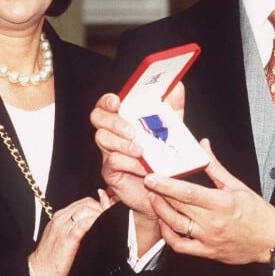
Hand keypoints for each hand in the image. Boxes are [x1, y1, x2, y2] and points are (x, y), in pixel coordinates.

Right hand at [28, 191, 112, 275]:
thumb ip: (77, 228)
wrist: (37, 274)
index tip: (107, 211)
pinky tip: (101, 224)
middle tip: (111, 215)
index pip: (83, 202)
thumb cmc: (51, 259)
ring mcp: (62, 228)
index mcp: (60, 217)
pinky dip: (94, 221)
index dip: (98, 204)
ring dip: (100, 213)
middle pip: (86, 203)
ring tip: (108, 220)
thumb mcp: (64, 238)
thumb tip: (94, 224)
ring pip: (85, 210)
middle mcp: (60, 218)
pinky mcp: (66, 239)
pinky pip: (82, 224)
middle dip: (101, 207)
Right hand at [91, 83, 184, 217]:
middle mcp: (113, 132)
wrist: (164, 189)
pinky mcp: (111, 171)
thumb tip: (176, 86)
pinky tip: (144, 167)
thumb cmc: (163, 154)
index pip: (107, 103)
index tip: (117, 101)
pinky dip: (129, 163)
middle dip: (114, 121)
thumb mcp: (172, 127)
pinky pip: (112, 161)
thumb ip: (173, 106)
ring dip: (122, 143)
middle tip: (132, 131)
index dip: (107, 100)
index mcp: (124, 118)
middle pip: (97, 117)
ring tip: (141, 150)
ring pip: (102, 139)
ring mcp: (108, 151)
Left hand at [144, 139, 274, 264]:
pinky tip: (164, 222)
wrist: (271, 241)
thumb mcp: (237, 185)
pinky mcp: (207, 252)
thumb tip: (203, 145)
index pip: (188, 193)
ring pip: (176, 226)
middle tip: (148, 182)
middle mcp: (212, 223)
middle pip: (178, 207)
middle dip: (159, 194)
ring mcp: (208, 240)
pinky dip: (168, 235)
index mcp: (221, 203)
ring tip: (153, 198)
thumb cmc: (256, 211)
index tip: (152, 177)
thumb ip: (215, 166)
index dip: (167, 185)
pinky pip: (181, 246)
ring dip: (160, 211)